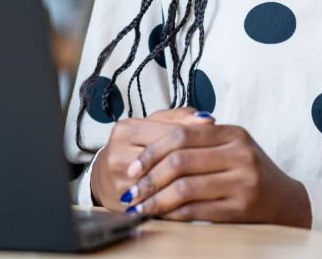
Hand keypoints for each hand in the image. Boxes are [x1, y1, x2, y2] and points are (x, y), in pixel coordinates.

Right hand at [89, 108, 214, 209]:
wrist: (104, 176)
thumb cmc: (136, 148)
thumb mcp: (154, 126)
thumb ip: (180, 119)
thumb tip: (208, 120)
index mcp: (126, 129)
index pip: (168, 133)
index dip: (195, 140)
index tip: (216, 146)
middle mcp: (117, 152)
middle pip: (165, 158)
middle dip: (192, 164)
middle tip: (217, 168)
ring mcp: (117, 178)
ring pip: (161, 182)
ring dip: (185, 184)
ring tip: (209, 184)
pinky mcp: (120, 199)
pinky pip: (154, 200)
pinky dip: (174, 201)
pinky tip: (192, 200)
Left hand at [120, 121, 310, 226]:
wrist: (286, 201)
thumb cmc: (248, 170)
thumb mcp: (229, 145)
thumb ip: (196, 139)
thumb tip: (147, 146)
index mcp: (232, 134)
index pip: (180, 135)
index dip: (151, 152)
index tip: (132, 167)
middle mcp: (240, 155)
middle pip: (179, 161)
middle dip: (148, 178)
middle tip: (130, 190)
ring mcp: (243, 182)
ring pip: (185, 188)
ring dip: (155, 199)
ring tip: (139, 206)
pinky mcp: (241, 208)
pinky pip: (197, 210)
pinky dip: (173, 214)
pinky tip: (160, 215)